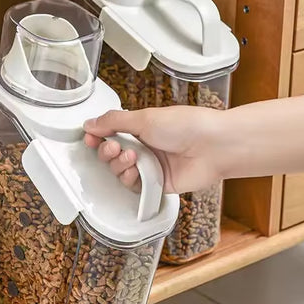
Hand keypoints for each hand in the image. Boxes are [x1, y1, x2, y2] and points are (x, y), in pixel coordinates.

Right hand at [83, 107, 225, 193]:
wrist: (213, 147)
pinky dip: (130, 179)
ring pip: (119, 171)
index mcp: (141, 127)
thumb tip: (91, 123)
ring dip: (119, 165)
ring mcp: (150, 166)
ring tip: (132, 158)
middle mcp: (144, 147)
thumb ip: (114, 122)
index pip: (110, 133)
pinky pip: (133, 186)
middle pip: (111, 154)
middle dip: (108, 151)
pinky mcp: (156, 184)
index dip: (98, 137)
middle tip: (115, 147)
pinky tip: (137, 171)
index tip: (90, 137)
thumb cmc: (187, 126)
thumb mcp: (144, 117)